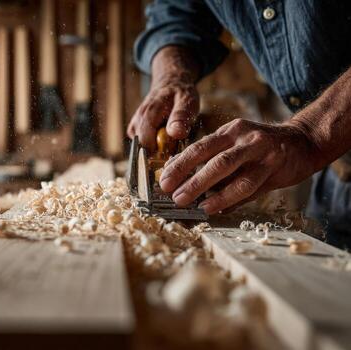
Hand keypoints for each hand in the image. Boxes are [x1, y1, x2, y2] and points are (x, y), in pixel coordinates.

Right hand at [127, 46, 200, 150]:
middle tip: (175, 137)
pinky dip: (155, 143)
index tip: (174, 145)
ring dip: (159, 146)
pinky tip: (163, 132)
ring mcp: (134, 127)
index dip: (161, 152)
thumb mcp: (187, 101)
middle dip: (161, 149)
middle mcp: (136, 121)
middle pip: (145, 150)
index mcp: (147, 114)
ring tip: (169, 132)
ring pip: (145, 149)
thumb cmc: (180, 93)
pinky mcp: (134, 131)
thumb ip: (181, 116)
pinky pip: (144, 145)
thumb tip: (175, 133)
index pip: (146, 146)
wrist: (169, 83)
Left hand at [159, 118, 318, 213]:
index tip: (163, 180)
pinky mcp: (274, 165)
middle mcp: (242, 137)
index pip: (198, 147)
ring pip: (230, 170)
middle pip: (211, 157)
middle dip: (189, 177)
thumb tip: (182, 178)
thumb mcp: (235, 146)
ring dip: (209, 190)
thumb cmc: (261, 149)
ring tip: (194, 204)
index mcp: (228, 132)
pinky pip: (249, 185)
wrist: (303, 142)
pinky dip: (231, 198)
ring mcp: (259, 150)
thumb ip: (212, 161)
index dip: (179, 165)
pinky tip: (217, 208)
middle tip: (173, 194)